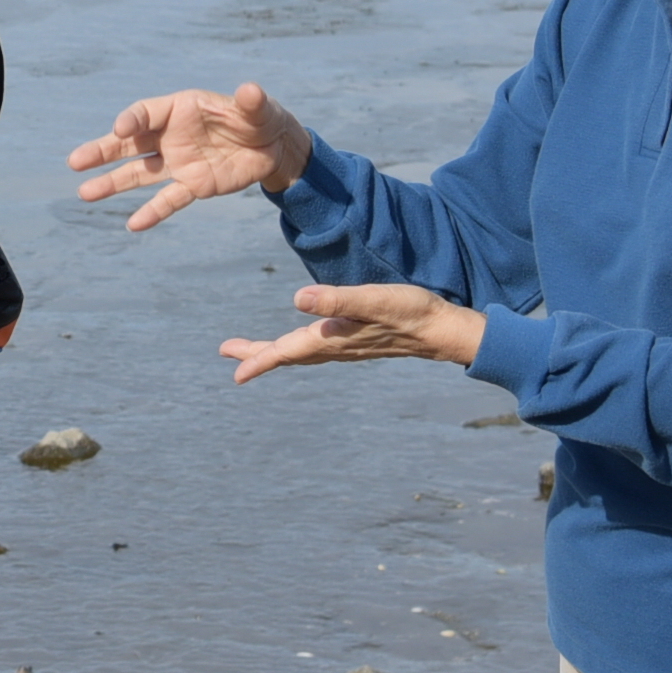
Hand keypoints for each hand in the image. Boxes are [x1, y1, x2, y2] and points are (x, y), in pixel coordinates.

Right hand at [69, 83, 312, 231]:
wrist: (273, 147)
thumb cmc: (260, 118)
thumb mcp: (259, 108)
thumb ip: (252, 102)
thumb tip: (251, 91)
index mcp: (180, 109)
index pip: (146, 112)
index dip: (131, 120)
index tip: (120, 130)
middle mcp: (172, 136)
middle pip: (129, 144)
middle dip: (103, 151)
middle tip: (75, 162)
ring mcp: (178, 162)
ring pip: (139, 173)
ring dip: (113, 183)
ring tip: (85, 193)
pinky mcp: (192, 185)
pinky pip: (168, 200)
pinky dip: (153, 213)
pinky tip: (133, 225)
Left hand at [219, 282, 481, 381]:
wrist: (443, 330)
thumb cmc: (410, 311)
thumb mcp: (372, 300)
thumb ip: (335, 300)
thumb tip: (297, 300)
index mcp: (333, 339)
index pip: (288, 351)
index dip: (259, 359)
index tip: (235, 373)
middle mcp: (335, 346)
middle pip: (289, 354)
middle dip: (258, 354)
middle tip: (228, 353)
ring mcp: (346, 345)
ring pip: (302, 352)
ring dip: (275, 351)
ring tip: (252, 351)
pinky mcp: (356, 339)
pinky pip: (317, 348)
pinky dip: (299, 347)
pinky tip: (302, 343)